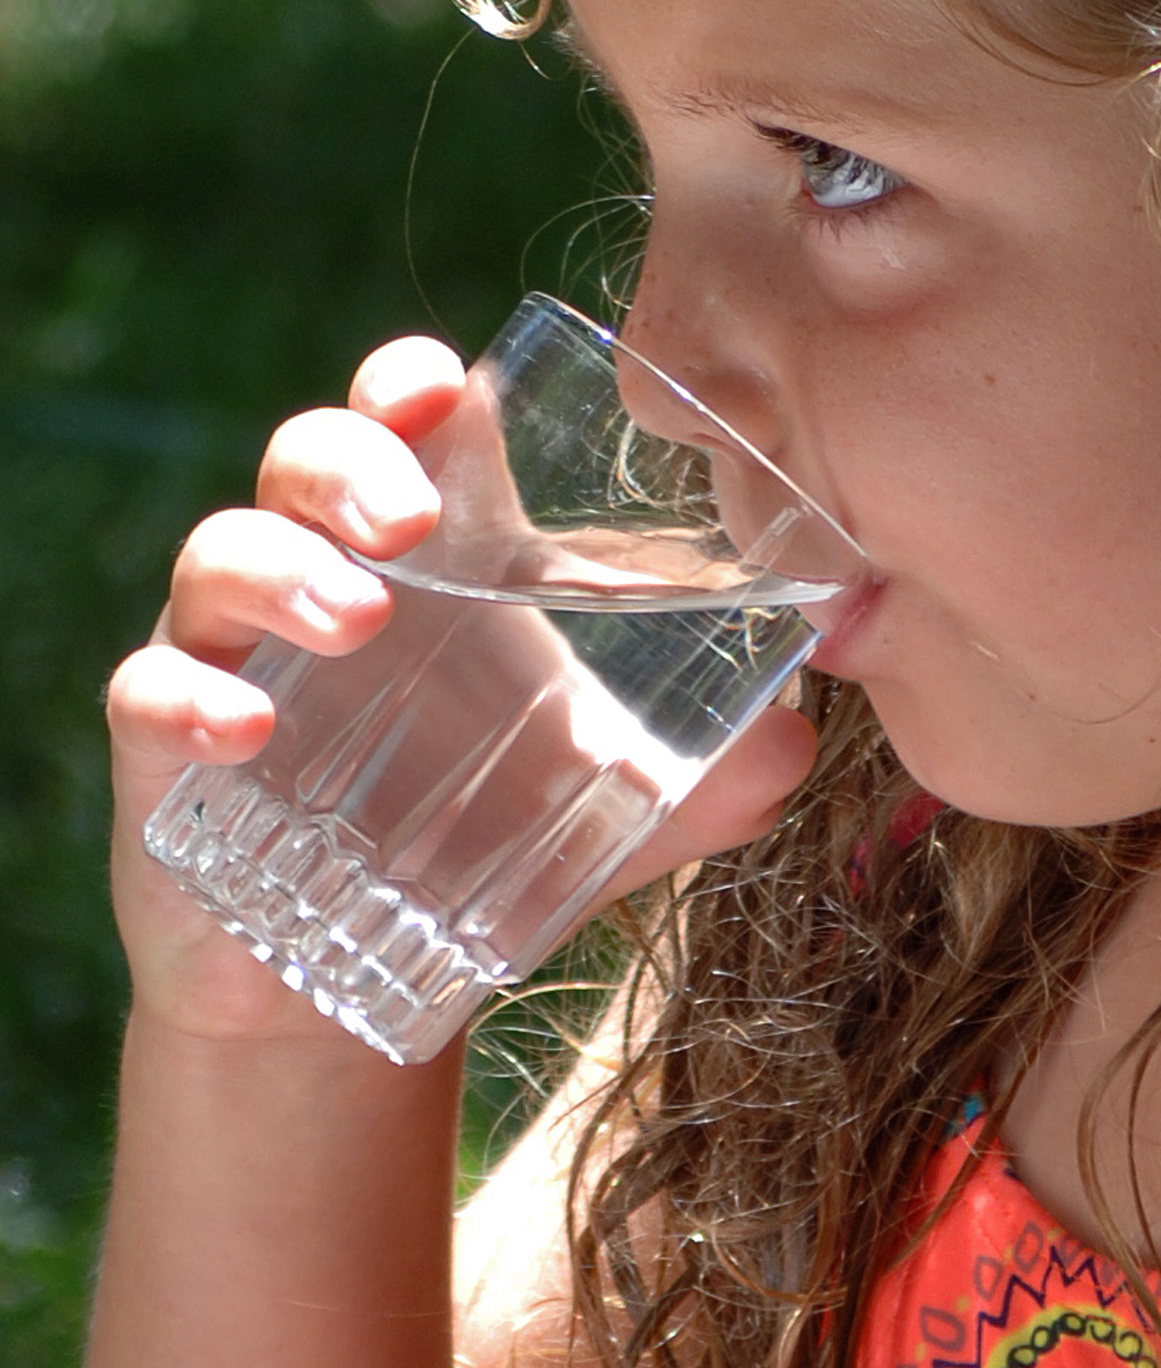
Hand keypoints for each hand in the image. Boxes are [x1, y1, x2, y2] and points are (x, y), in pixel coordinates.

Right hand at [107, 335, 817, 1048]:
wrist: (352, 984)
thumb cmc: (484, 841)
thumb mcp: (609, 801)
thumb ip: (717, 770)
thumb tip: (805, 734)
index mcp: (441, 558)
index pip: (411, 423)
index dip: (413, 383)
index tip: (444, 386)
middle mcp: (329, 576)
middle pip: (309, 457)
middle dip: (349, 461)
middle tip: (406, 519)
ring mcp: (238, 655)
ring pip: (222, 552)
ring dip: (283, 567)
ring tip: (358, 614)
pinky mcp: (168, 750)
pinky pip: (149, 692)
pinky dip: (191, 700)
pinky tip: (247, 730)